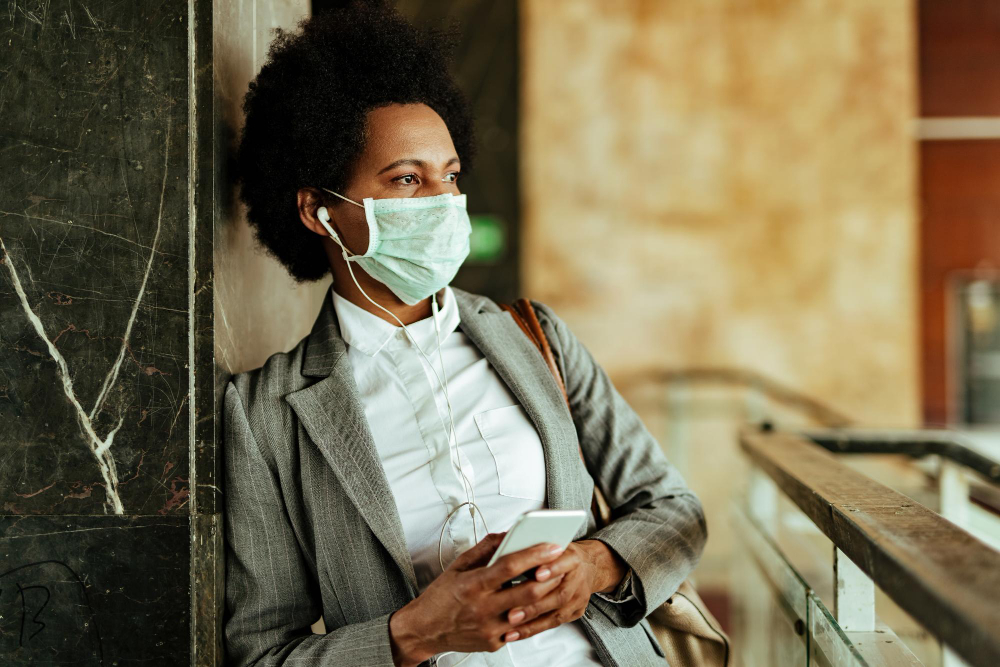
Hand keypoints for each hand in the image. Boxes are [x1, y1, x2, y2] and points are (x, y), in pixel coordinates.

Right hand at [388, 533, 569, 666]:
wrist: (424, 630)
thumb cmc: (440, 596)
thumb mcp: (458, 566)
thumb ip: (485, 549)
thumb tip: (508, 534)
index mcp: (473, 584)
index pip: (510, 566)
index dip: (534, 554)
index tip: (552, 545)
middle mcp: (482, 608)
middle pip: (527, 592)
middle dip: (549, 576)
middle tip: (561, 564)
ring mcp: (490, 628)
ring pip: (528, 612)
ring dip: (544, 596)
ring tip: (552, 581)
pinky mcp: (494, 642)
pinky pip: (519, 627)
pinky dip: (528, 614)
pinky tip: (532, 603)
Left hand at [501, 539, 627, 642]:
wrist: (588, 566)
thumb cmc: (560, 554)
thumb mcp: (549, 543)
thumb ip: (531, 549)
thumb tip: (505, 548)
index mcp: (572, 558)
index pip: (564, 563)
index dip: (551, 569)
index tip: (536, 573)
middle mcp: (578, 579)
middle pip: (559, 595)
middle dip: (534, 605)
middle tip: (512, 613)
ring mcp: (578, 598)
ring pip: (556, 614)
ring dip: (531, 622)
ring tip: (509, 625)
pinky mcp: (574, 613)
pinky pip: (552, 624)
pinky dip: (532, 629)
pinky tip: (514, 634)